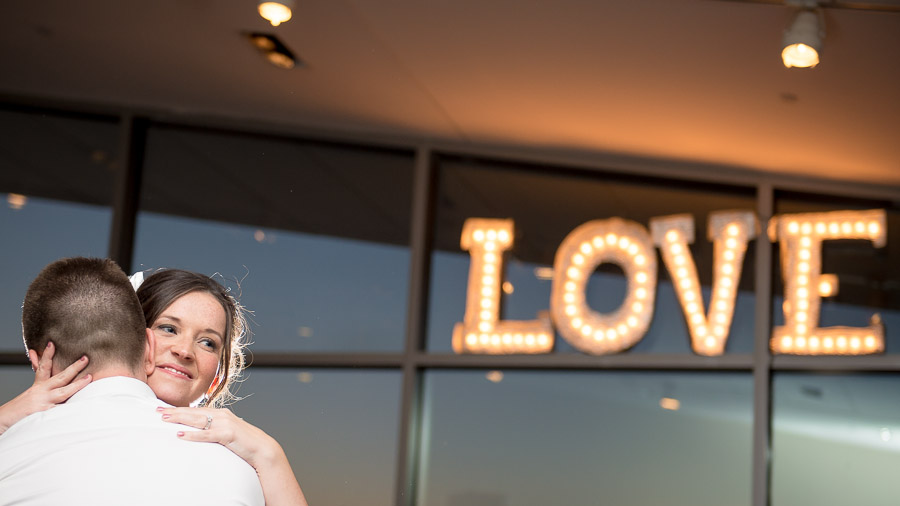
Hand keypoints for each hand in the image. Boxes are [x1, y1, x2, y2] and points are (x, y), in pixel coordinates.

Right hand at [0, 342, 90, 433]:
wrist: (1, 422)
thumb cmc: (17, 411)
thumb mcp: (28, 396)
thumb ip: (40, 384)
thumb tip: (39, 369)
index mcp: (38, 388)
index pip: (43, 368)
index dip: (47, 355)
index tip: (52, 344)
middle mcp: (41, 393)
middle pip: (60, 377)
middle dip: (74, 367)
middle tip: (85, 358)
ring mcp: (43, 403)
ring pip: (64, 392)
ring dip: (77, 384)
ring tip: (89, 378)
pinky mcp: (45, 414)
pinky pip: (62, 411)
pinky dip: (71, 408)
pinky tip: (83, 406)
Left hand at [158, 406, 279, 468]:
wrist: (262, 448)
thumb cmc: (245, 443)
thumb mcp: (228, 433)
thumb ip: (215, 430)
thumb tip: (201, 432)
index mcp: (221, 414)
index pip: (196, 410)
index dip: (180, 409)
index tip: (165, 409)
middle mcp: (222, 415)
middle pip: (193, 412)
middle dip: (174, 411)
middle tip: (157, 411)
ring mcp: (225, 423)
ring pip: (197, 420)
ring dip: (179, 418)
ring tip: (164, 418)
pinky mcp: (227, 434)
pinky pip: (206, 434)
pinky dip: (192, 434)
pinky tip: (180, 435)